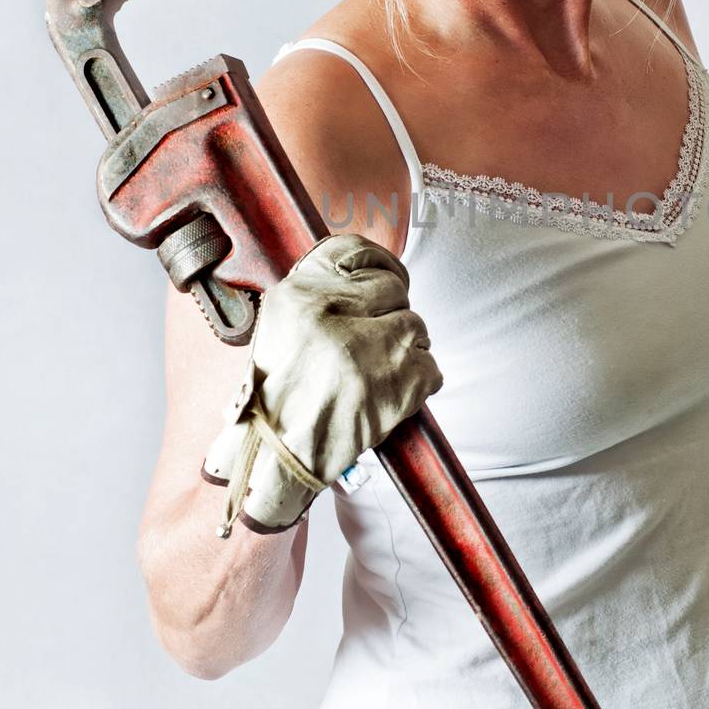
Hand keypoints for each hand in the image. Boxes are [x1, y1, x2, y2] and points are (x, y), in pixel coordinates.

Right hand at [201, 233, 442, 536]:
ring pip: (416, 327)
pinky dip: (419, 384)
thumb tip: (368, 274)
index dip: (378, 268)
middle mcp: (331, 314)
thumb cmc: (279, 395)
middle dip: (391, 317)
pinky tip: (390, 396)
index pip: (356, 251)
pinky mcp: (394, 383)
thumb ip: (320, 295)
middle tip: (373, 348)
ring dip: (406, 352)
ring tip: (378, 375)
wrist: (277, 457)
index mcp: (298, 295)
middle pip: (394, 290)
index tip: (384, 286)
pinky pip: (431, 367)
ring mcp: (365, 348)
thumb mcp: (281, 327)